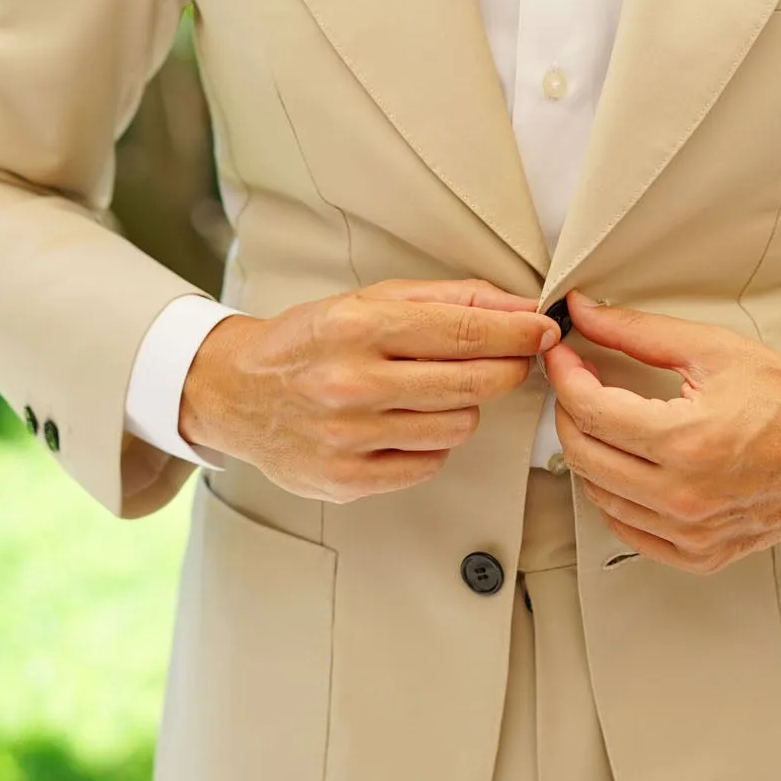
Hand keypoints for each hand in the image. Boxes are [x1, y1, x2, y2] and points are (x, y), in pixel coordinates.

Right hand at [179, 276, 558, 501]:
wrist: (235, 392)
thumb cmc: (310, 342)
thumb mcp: (369, 300)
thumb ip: (448, 300)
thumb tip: (519, 308)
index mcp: (357, 327)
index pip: (464, 331)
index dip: (518, 332)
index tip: (545, 330)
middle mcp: (351, 382)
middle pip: (473, 382)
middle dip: (507, 368)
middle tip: (509, 359)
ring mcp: (348, 437)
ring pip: (459, 426)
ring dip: (461, 408)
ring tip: (430, 393)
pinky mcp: (347, 480)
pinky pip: (430, 463)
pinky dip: (429, 444)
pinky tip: (402, 425)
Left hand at [543, 288, 780, 572]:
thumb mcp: (714, 350)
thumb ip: (639, 332)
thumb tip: (586, 314)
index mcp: (687, 442)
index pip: (589, 410)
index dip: (565, 376)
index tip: (563, 357)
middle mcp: (684, 496)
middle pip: (583, 455)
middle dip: (569, 411)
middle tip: (579, 383)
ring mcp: (691, 532)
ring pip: (598, 496)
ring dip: (589, 453)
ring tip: (605, 420)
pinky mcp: (700, 554)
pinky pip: (628, 531)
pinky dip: (615, 497)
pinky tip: (627, 467)